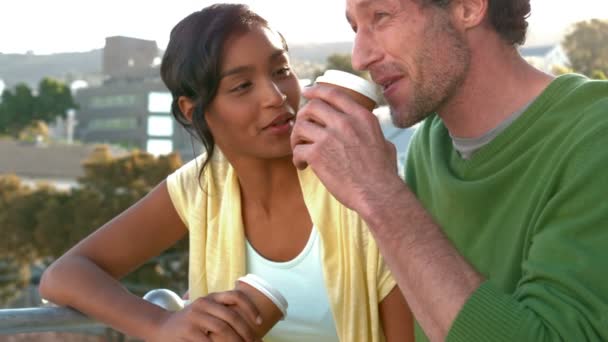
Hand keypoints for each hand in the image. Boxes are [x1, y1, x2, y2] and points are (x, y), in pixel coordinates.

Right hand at [149, 290, 261, 341]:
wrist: (160, 327)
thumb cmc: (191, 323)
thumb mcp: (207, 313)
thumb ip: (223, 315)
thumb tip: (250, 331)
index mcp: (212, 297)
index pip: (236, 296)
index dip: (251, 307)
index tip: (260, 322)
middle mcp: (204, 303)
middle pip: (232, 317)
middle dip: (246, 333)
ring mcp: (195, 316)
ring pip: (222, 329)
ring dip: (236, 341)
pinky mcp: (188, 330)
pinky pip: (208, 341)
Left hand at [291, 84, 402, 215]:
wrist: (378, 193)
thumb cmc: (384, 174)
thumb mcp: (384, 142)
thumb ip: (372, 132)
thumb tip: (370, 132)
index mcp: (361, 116)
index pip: (334, 94)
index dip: (317, 90)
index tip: (307, 92)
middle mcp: (345, 122)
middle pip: (312, 107)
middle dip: (302, 116)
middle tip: (301, 129)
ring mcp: (329, 137)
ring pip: (300, 126)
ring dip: (296, 138)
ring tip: (300, 149)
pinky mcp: (317, 154)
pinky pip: (297, 149)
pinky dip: (297, 158)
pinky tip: (303, 166)